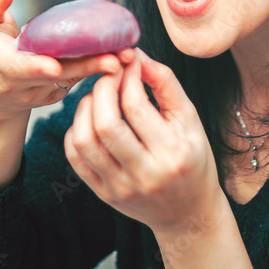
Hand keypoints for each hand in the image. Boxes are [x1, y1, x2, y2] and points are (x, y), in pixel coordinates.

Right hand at [0, 0, 128, 117]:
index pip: (17, 67)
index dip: (35, 67)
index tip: (54, 66)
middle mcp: (19, 84)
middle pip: (55, 75)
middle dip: (85, 67)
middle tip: (114, 60)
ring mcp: (39, 93)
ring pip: (72, 79)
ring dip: (100, 68)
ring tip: (127, 56)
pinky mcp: (55, 94)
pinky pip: (78, 80)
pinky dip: (98, 70)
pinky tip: (123, 57)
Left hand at [64, 49, 227, 234]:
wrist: (188, 213)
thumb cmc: (192, 160)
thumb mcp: (190, 121)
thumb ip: (166, 84)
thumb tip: (138, 55)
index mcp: (173, 153)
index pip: (137, 106)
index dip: (127, 76)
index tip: (128, 62)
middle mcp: (145, 174)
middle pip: (106, 124)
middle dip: (102, 88)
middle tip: (108, 73)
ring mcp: (121, 187)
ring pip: (86, 141)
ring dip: (85, 108)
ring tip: (98, 96)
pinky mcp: (104, 194)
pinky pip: (76, 158)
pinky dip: (76, 131)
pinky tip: (89, 120)